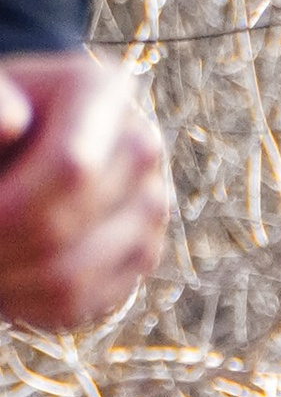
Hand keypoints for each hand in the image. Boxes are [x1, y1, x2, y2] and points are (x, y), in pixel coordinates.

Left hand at [0, 53, 168, 328]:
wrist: (23, 138)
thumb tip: (11, 122)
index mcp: (101, 93)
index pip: (72, 169)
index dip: (11, 205)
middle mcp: (141, 150)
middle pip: (62, 227)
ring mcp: (149, 211)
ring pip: (68, 276)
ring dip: (4, 281)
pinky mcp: (140, 259)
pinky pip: (79, 303)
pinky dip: (25, 301)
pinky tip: (0, 281)